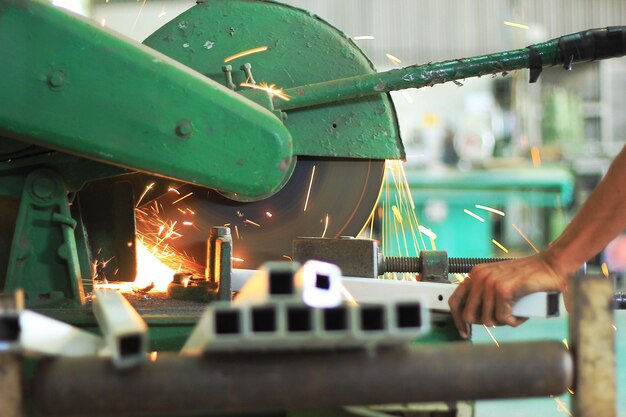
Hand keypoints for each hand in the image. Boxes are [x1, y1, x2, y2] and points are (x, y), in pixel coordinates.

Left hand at [448, 254, 566, 338]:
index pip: (455, 301)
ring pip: (487, 320)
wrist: (550, 266)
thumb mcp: (499, 283)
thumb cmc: (527, 278)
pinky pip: (503, 318)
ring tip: (516, 312)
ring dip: (504, 322)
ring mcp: (490, 282)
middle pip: (469, 315)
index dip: (457, 320)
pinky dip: (514, 321)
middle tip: (502, 319)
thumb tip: (475, 319)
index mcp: (475, 275)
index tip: (464, 332)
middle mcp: (479, 277)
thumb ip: (485, 296)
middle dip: (485, 323)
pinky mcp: (503, 290)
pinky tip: (522, 314)